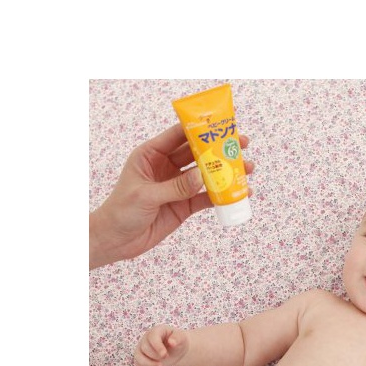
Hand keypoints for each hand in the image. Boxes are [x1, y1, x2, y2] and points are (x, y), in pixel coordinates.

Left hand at [89, 123, 254, 268]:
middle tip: (242, 144)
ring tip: (248, 168)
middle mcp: (166, 167)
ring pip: (206, 174)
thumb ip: (175, 187)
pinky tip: (239, 193)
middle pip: (198, 153)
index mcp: (151, 155)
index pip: (177, 136)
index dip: (198, 129)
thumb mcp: (146, 196)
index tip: (219, 124)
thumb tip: (202, 176)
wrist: (117, 241)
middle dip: (220, 148)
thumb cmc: (121, 211)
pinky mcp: (185, 205)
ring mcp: (178, 186)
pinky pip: (207, 197)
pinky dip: (223, 195)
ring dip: (226, 171)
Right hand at [135, 325, 188, 365]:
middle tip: (166, 357)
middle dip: (155, 356)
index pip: (152, 337)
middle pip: (145, 348)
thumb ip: (177, 338)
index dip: (157, 347)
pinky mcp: (141, 356)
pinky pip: (137, 363)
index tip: (165, 355)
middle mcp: (147, 338)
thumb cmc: (178, 341)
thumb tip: (171, 342)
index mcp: (157, 331)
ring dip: (148, 364)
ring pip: (138, 356)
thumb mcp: (181, 338)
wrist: (176, 349)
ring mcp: (142, 347)